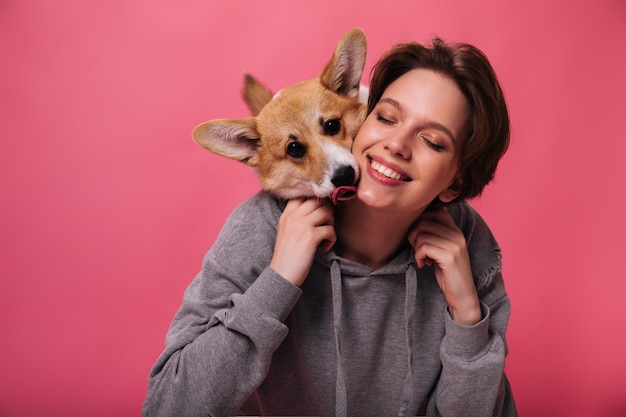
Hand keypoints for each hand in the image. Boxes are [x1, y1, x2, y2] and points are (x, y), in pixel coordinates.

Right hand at [270, 198, 335, 286]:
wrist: (282, 275)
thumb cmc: (287, 256)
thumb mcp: (286, 232)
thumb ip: (296, 219)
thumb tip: (317, 210)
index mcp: (286, 215)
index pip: (301, 194)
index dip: (314, 198)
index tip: (320, 209)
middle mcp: (293, 217)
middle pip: (316, 200)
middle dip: (326, 209)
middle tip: (326, 223)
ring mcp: (302, 225)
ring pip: (326, 211)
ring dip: (331, 222)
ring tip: (326, 234)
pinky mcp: (310, 236)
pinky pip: (330, 229)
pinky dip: (332, 239)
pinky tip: (324, 247)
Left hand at [407, 208, 480, 324]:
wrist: (462, 295)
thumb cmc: (447, 273)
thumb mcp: (441, 250)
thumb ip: (433, 235)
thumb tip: (413, 223)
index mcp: (456, 230)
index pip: (435, 210)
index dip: (421, 221)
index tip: (419, 237)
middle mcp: (457, 234)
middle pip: (424, 221)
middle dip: (414, 235)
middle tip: (418, 249)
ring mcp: (454, 245)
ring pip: (422, 235)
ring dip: (416, 248)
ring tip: (422, 259)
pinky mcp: (449, 256)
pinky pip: (423, 247)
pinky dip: (418, 256)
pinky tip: (423, 265)